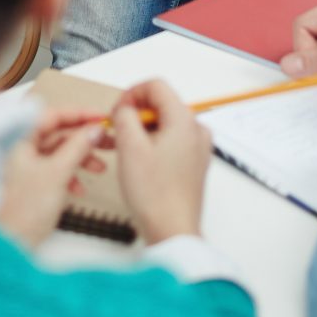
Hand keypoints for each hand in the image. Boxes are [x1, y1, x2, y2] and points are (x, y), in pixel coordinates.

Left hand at [0, 107, 106, 246]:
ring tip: (100, 168)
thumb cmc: (23, 211)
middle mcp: (20, 149)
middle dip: (84, 139)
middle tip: (107, 142)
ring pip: (59, 153)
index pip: (54, 115)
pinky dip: (70, 176)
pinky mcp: (31, 184)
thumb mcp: (57, 173)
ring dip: (81, 159)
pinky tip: (80, 189)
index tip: (102, 118)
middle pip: (58, 134)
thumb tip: (94, 129)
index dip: (81, 115)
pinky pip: (55, 171)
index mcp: (20, 139)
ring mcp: (25, 167)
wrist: (9, 245)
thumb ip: (77, 147)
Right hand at [108, 79, 210, 242]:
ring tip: (127, 150)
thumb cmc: (155, 194)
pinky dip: (154, 143)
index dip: (132, 94)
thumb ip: (124, 115)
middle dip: (136, 113)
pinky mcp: (195, 162)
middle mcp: (197, 130)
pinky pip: (172, 140)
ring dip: (144, 129)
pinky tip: (141, 161)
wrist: (173, 230)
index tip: (117, 111)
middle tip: (118, 132)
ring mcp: (198, 147)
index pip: (156, 86)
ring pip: (165, 123)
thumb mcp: (129, 146)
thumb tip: (124, 107)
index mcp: (184, 120)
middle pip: (162, 104)